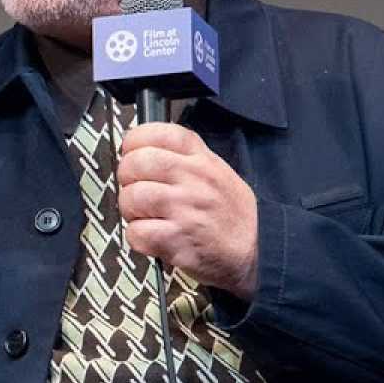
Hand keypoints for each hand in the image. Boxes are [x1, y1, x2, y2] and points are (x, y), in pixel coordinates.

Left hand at [117, 123, 258, 296]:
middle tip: (136, 189)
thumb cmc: (231, 213)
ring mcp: (185, 209)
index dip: (134, 142)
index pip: (158, 133)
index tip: (132, 153)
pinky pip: (137, 232)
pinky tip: (152, 236)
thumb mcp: (216, 171)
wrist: (257, 249)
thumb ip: (183, 156)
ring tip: (145, 216)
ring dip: (130, 209)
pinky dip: (137, 237)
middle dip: (126, 177)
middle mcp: (194, 180)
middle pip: (136, 162)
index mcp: (201, 159)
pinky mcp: (177, 239)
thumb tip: (141, 150)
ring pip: (132, 197)